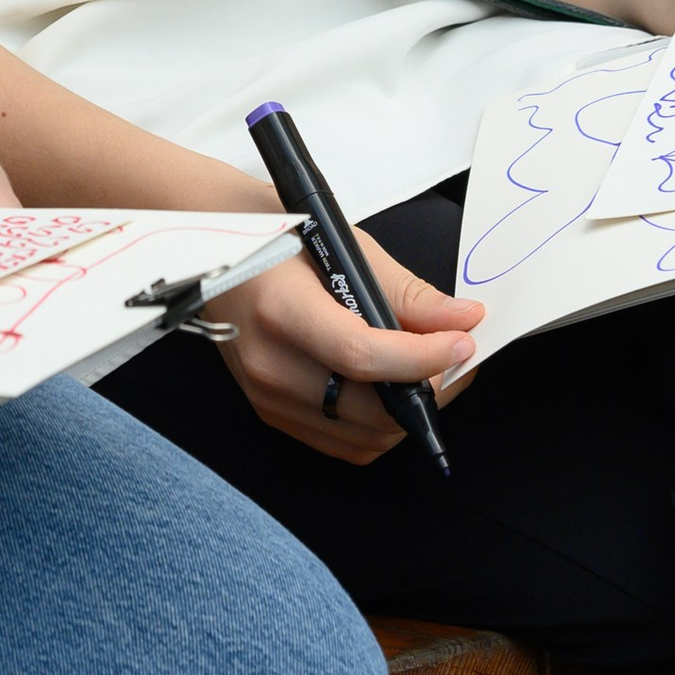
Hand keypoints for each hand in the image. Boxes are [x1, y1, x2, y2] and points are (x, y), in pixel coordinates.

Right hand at [212, 234, 481, 463]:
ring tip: (429, 371)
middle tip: (456, 355)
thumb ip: (406, 292)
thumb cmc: (277, 231)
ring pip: (363, 436)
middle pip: (368, 409)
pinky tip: (391, 388)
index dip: (421, 357)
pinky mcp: (270, 413)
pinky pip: (341, 443)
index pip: (361, 355)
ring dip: (409, 412)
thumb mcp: (343, 243)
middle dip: (428, 389)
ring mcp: (266, 396)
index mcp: (280, 310)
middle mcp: (269, 364)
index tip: (463, 342)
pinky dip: (379, 425)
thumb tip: (463, 320)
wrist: (210, 243)